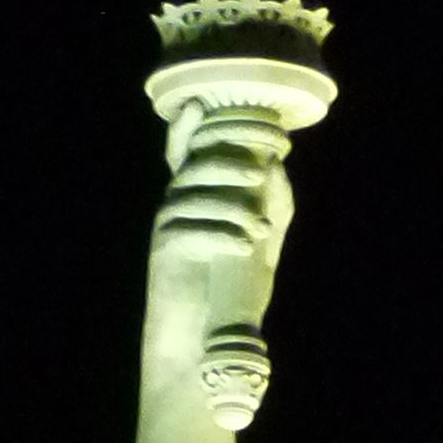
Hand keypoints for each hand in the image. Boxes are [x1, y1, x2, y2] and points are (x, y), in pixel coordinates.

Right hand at [148, 112, 291, 338]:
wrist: (201, 337)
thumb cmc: (228, 287)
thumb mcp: (258, 242)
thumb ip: (270, 206)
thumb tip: (277, 166)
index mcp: (194, 195)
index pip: (185, 153)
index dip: (187, 128)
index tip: (199, 105)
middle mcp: (175, 204)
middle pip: (194, 166)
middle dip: (227, 163)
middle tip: (260, 173)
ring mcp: (167, 227)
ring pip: (194, 196)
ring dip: (233, 207)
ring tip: (263, 231)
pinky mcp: (165, 252)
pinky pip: (192, 231)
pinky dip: (222, 235)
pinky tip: (245, 246)